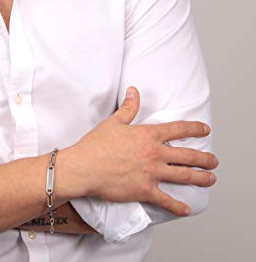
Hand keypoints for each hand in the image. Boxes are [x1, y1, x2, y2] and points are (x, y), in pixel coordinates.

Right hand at [60, 86, 218, 216]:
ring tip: (210, 179)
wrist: (85, 167)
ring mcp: (152, 173)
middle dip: (204, 159)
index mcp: (148, 135)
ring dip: (200, 178)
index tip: (205, 130)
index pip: (178, 129)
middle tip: (213, 161)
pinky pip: (166, 200)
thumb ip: (128, 107)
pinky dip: (178, 206)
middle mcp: (154, 154)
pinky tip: (186, 208)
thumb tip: (134, 91)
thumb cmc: (96, 144)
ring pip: (184, 177)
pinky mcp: (145, 190)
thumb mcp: (113, 122)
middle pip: (187, 156)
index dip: (194, 129)